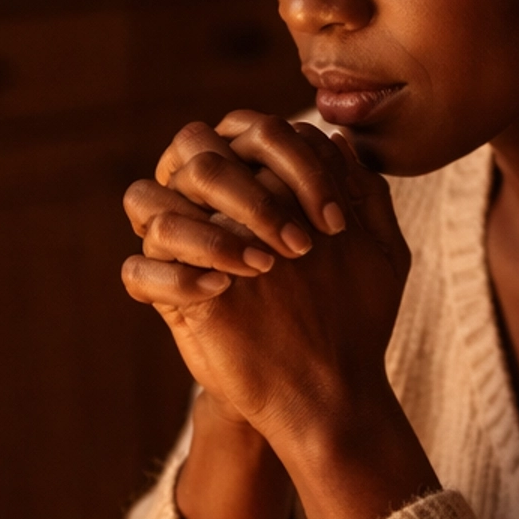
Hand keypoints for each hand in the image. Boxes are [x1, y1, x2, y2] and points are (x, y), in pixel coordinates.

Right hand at [122, 112, 411, 454]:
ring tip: (261, 269)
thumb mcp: (380, 251)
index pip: (255, 131)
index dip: (299, 165)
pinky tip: (221, 293)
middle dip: (250, 193)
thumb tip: (337, 139)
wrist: (326, 387)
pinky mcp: (166, 297)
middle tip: (300, 248)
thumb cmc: (352, 312)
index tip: (337, 224)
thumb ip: (364, 191)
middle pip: (194, 152)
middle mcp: (213, 203)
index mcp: (259, 179)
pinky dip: (174, 277)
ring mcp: (184, 248)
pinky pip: (137, 270)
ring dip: (206, 233)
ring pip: (146, 200)